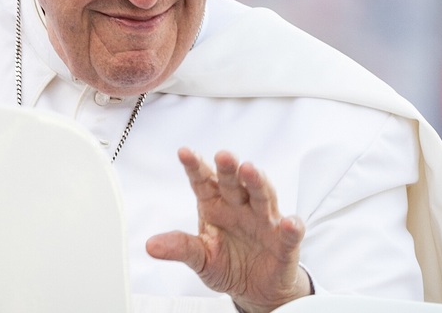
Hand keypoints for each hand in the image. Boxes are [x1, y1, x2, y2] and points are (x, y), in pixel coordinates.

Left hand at [145, 148, 311, 312]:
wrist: (254, 289)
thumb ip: (180, 247)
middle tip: (223, 156)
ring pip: (262, 196)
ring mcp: (264, 221)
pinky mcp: (284, 242)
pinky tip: (288, 223)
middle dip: (229, 168)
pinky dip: (291, 227)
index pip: (203, 182)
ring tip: (250, 171)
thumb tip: (151, 245)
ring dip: (257, 183)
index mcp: (215, 205)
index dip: (195, 167)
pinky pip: (289, 233)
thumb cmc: (227, 264)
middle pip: (234, 183)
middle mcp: (240, 207)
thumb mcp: (200, 258)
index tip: (184, 153)